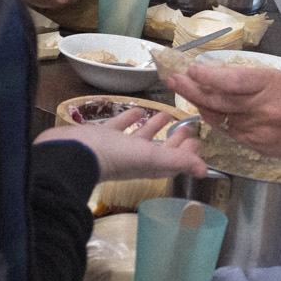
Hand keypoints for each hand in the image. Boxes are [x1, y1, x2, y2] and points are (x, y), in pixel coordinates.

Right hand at [37, 108, 207, 181]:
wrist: (76, 153)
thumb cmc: (114, 157)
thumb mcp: (152, 158)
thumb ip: (179, 162)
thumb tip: (205, 171)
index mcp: (150, 166)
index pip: (175, 161)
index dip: (187, 154)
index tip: (197, 142)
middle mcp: (135, 159)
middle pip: (160, 149)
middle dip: (174, 140)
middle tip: (186, 127)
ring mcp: (118, 148)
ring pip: (141, 137)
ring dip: (154, 127)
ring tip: (165, 114)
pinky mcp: (103, 136)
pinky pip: (120, 126)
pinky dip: (129, 118)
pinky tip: (135, 109)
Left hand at [168, 63, 280, 165]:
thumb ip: (254, 79)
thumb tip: (223, 76)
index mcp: (272, 86)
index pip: (230, 81)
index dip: (206, 76)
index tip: (191, 69)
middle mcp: (262, 110)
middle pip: (217, 101)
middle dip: (191, 90)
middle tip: (174, 79)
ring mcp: (258, 131)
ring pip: (219, 118)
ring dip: (202, 105)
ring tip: (187, 92)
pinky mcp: (256, 146)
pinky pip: (230, 131)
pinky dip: (218, 120)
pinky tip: (211, 111)